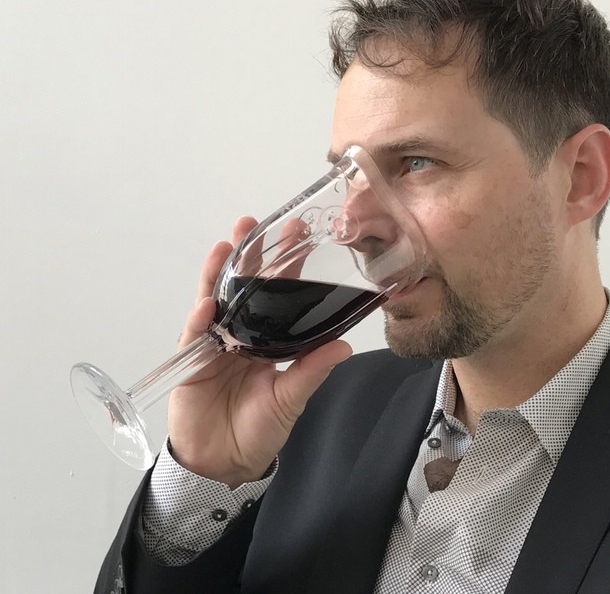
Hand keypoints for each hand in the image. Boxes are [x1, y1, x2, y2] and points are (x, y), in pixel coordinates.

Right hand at [168, 217, 352, 486]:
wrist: (223, 460)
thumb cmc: (260, 429)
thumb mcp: (291, 397)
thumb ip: (312, 370)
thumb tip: (343, 345)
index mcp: (269, 338)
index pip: (279, 295)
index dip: (287, 266)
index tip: (299, 236)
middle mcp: (241, 333)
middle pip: (244, 287)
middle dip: (249, 255)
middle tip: (254, 224)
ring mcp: (215, 342)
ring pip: (216, 299)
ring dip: (219, 272)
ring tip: (227, 245)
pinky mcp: (192, 358)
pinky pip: (195, 333)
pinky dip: (201, 317)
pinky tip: (209, 301)